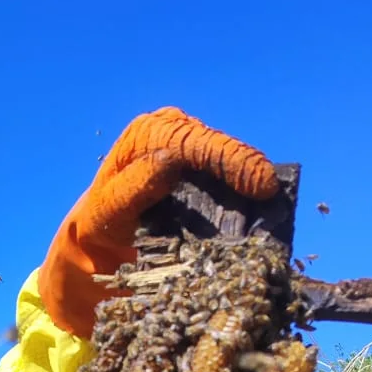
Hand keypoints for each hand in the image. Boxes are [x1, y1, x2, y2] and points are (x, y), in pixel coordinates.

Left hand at [39, 107, 278, 336]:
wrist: (99, 239)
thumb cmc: (101, 224)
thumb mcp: (109, 207)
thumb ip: (136, 184)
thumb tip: (172, 160)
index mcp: (150, 134)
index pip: (196, 142)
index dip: (230, 160)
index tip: (259, 184)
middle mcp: (173, 132)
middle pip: (218, 147)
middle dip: (246, 167)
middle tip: (271, 191)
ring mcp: (191, 147)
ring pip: (227, 159)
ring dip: (248, 179)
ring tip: (271, 200)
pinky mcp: (201, 169)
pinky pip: (227, 175)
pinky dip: (243, 191)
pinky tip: (258, 206)